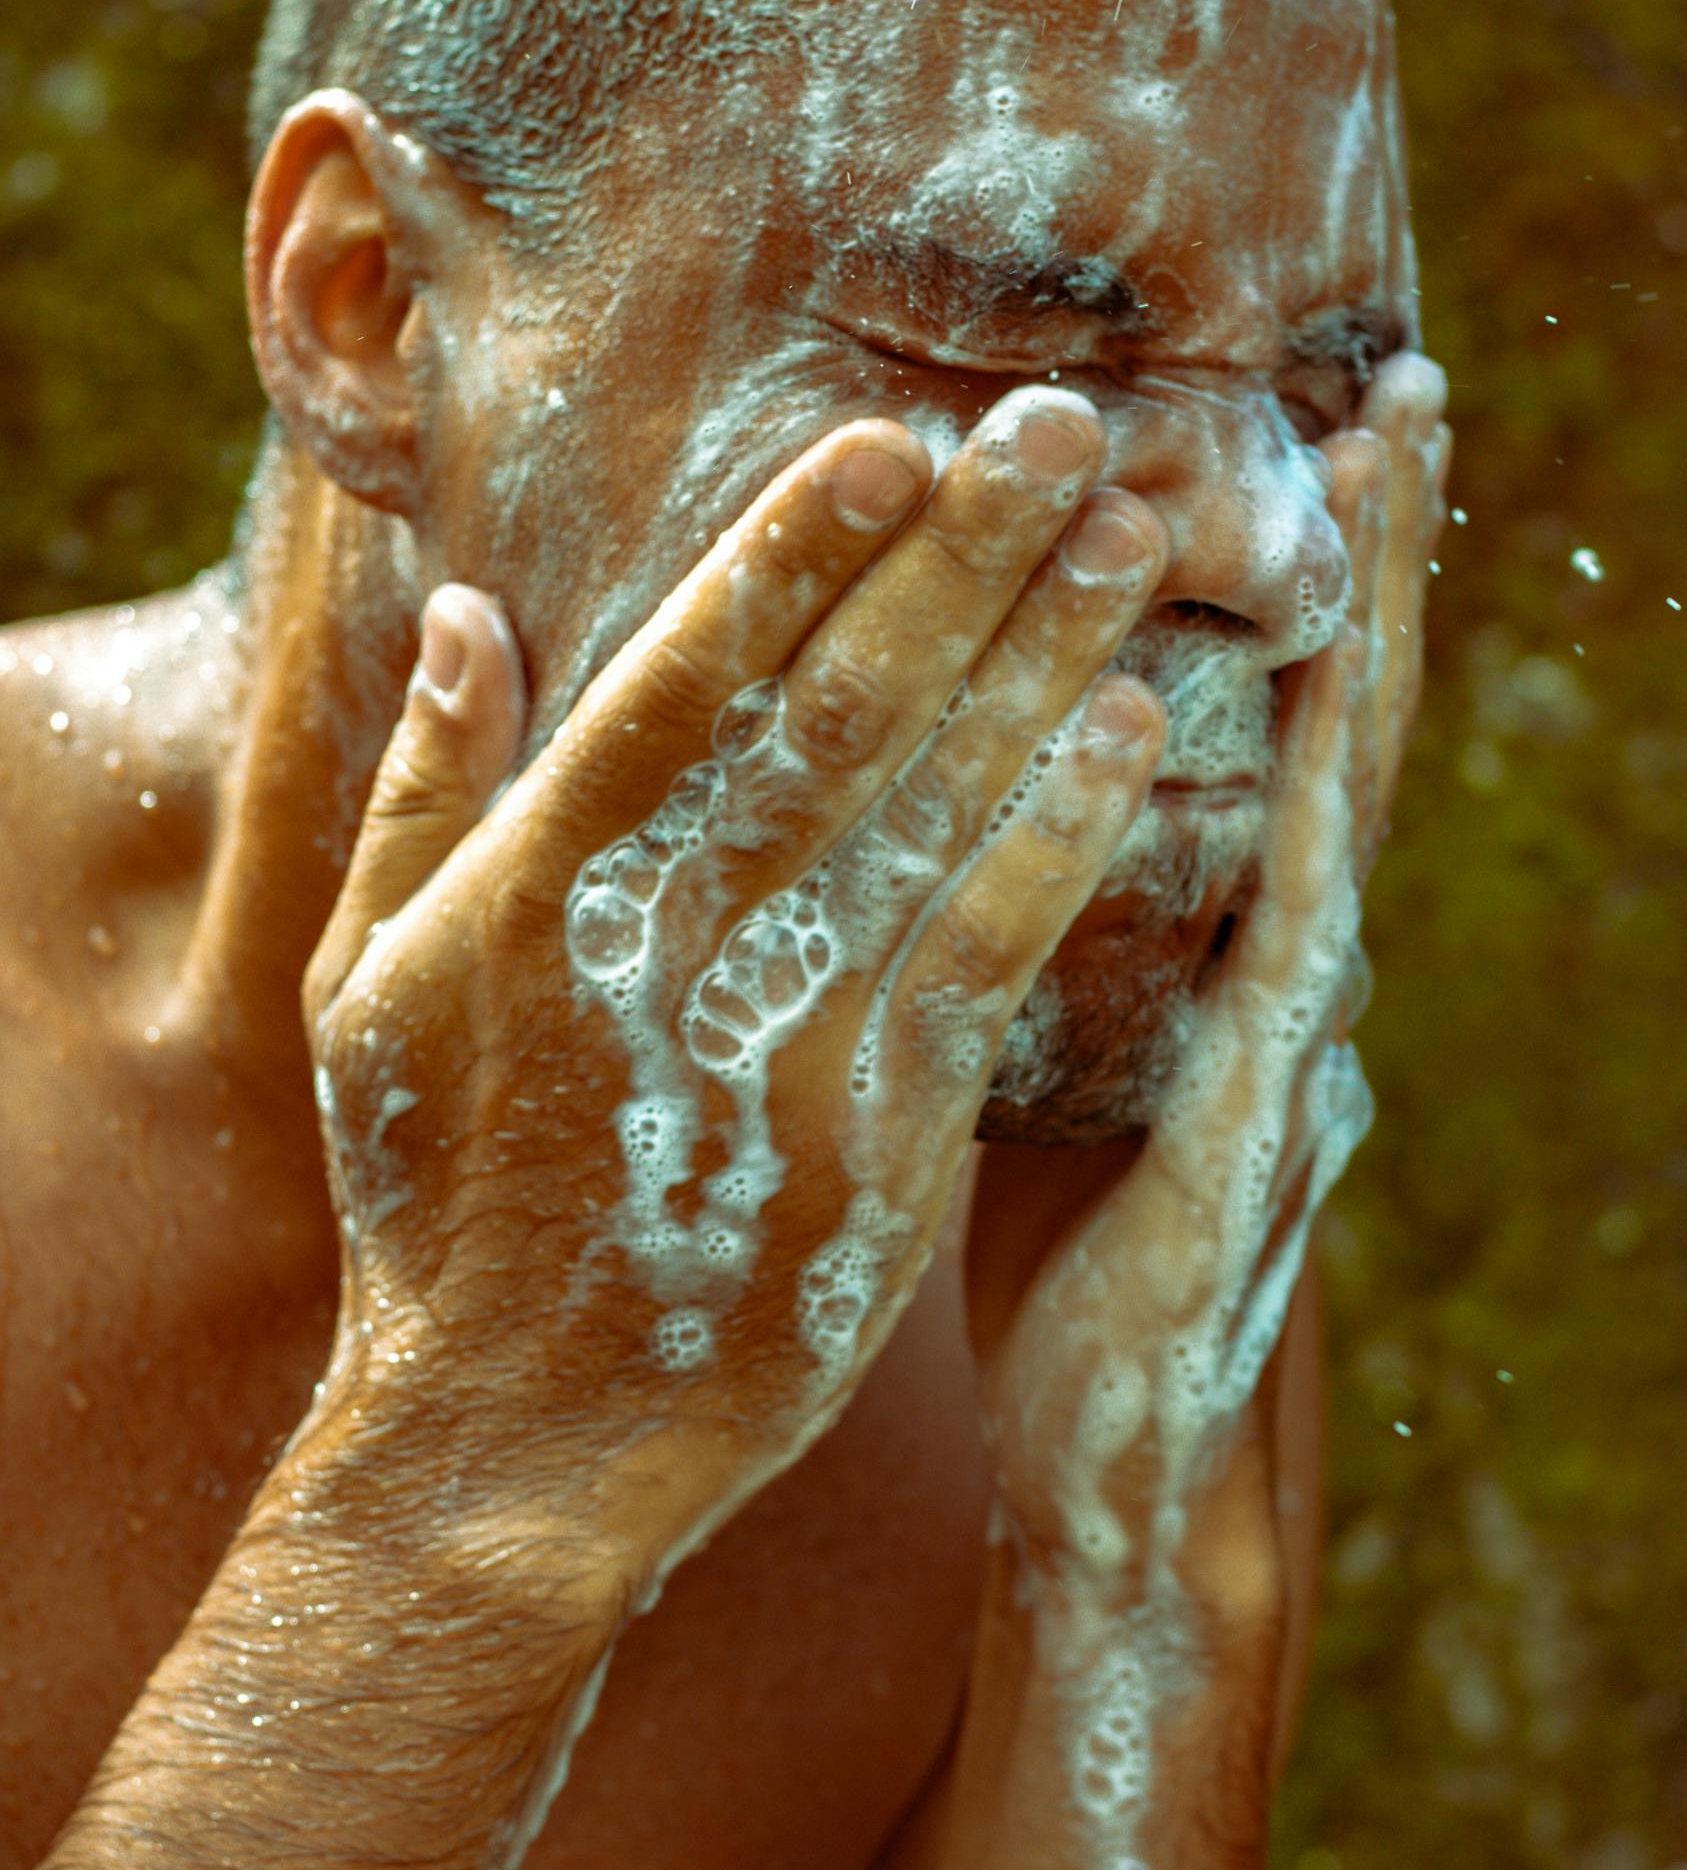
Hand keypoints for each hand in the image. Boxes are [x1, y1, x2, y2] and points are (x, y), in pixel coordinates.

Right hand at [301, 390, 1170, 1584]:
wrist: (518, 1444)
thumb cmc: (437, 1204)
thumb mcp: (370, 990)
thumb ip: (423, 796)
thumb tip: (466, 612)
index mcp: (540, 891)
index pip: (688, 679)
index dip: (796, 553)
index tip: (890, 440)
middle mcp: (672, 947)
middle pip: (839, 714)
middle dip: (957, 559)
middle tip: (1059, 425)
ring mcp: (789, 1045)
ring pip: (935, 812)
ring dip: (1039, 657)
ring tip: (1129, 532)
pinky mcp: (886, 1140)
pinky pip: (992, 958)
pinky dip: (1061, 836)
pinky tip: (1132, 730)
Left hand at [967, 356, 1449, 1691]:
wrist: (1102, 1465)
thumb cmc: (1060, 1262)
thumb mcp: (1050, 1064)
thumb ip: (1066, 942)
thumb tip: (1001, 822)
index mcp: (1224, 955)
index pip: (1269, 735)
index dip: (1305, 593)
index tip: (1305, 435)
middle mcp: (1282, 977)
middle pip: (1342, 731)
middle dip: (1375, 560)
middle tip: (1396, 389)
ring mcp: (1290, 1047)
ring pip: (1348, 801)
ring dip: (1381, 635)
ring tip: (1397, 476)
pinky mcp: (1255, 1133)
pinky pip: (1290, 949)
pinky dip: (1318, 830)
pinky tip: (1333, 725)